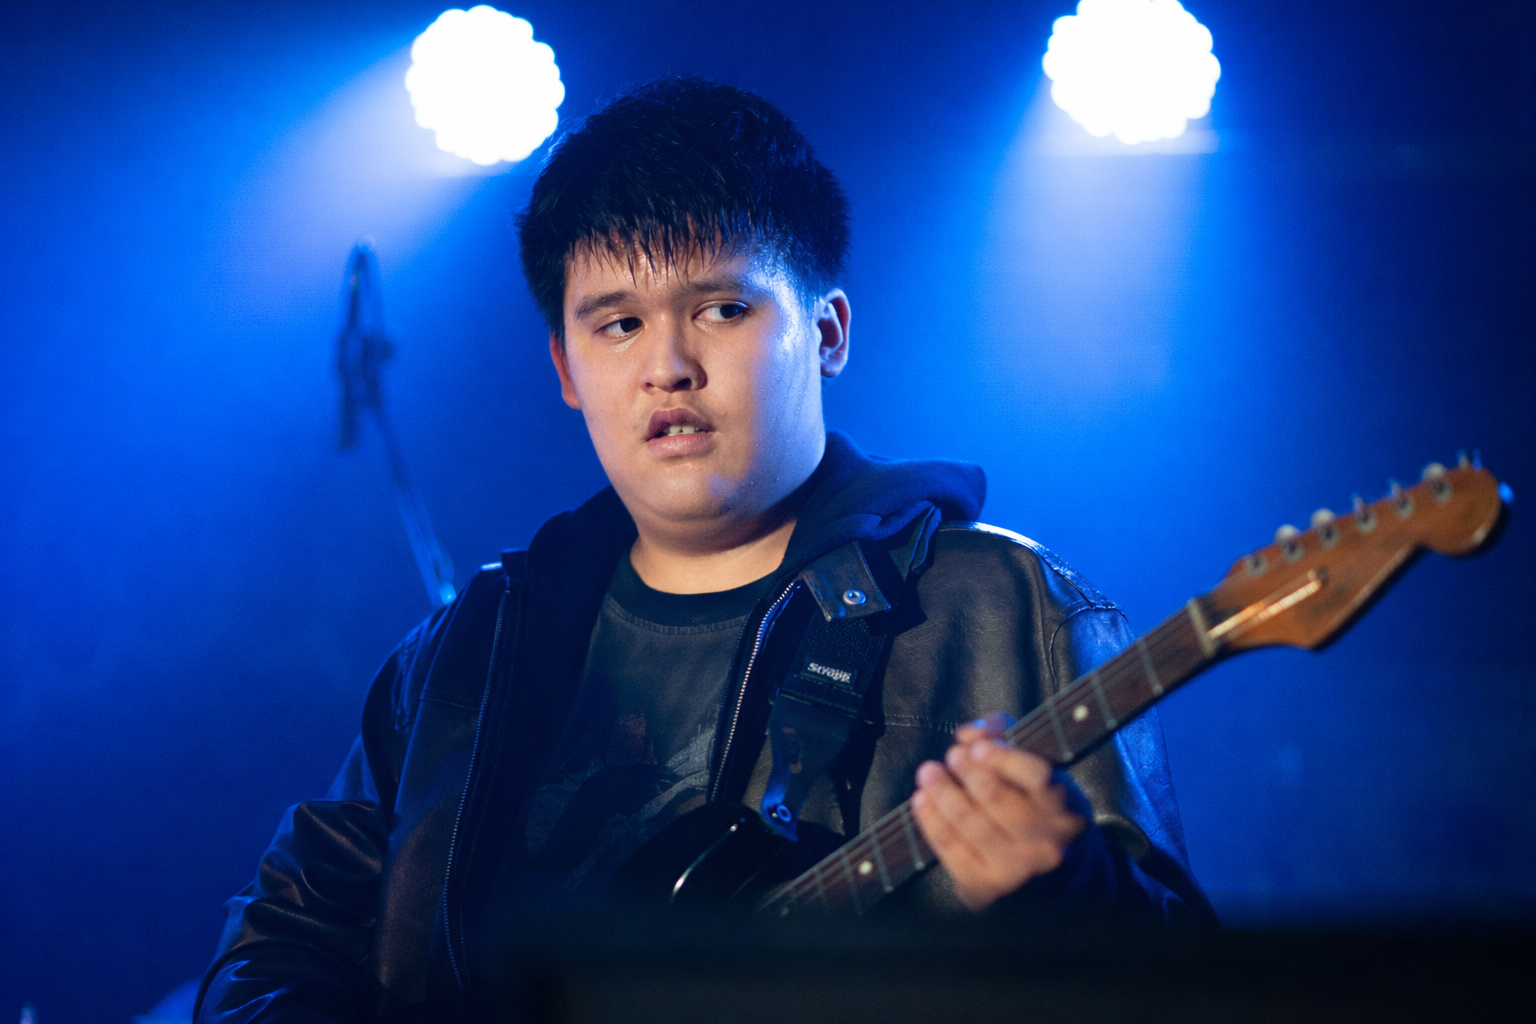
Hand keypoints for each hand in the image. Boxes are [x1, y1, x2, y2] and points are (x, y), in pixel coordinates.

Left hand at [909, 711, 1086, 911]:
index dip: (1005, 760)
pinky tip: (922, 802)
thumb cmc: (1034, 809)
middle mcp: (1046, 842)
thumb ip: (1005, 741)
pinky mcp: (987, 886)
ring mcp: (1016, 868)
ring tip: (928, 772)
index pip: (1037, 778)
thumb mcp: (1034, 772)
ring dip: (945, 795)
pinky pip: (953, 852)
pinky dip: (933, 824)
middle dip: (970, 774)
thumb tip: (970, 733)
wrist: (1047, 875)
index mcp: (1063, 807)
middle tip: (951, 756)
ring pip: (973, 827)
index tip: (979, 747)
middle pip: (1000, 803)